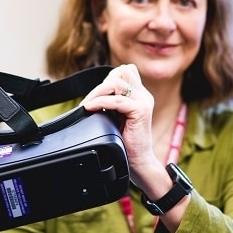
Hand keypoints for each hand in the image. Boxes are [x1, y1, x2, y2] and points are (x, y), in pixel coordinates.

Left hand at [80, 64, 160, 186]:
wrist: (139, 162)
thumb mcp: (116, 118)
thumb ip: (111, 103)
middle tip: (89, 101)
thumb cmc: (126, 144)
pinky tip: (90, 108)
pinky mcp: (141, 110)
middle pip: (122, 71)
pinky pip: (117, 100)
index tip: (95, 96)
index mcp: (140, 95)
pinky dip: (100, 102)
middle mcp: (144, 95)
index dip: (108, 79)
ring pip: (118, 82)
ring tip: (88, 104)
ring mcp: (144, 101)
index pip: (125, 71)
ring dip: (98, 91)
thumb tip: (92, 96)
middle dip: (102, 83)